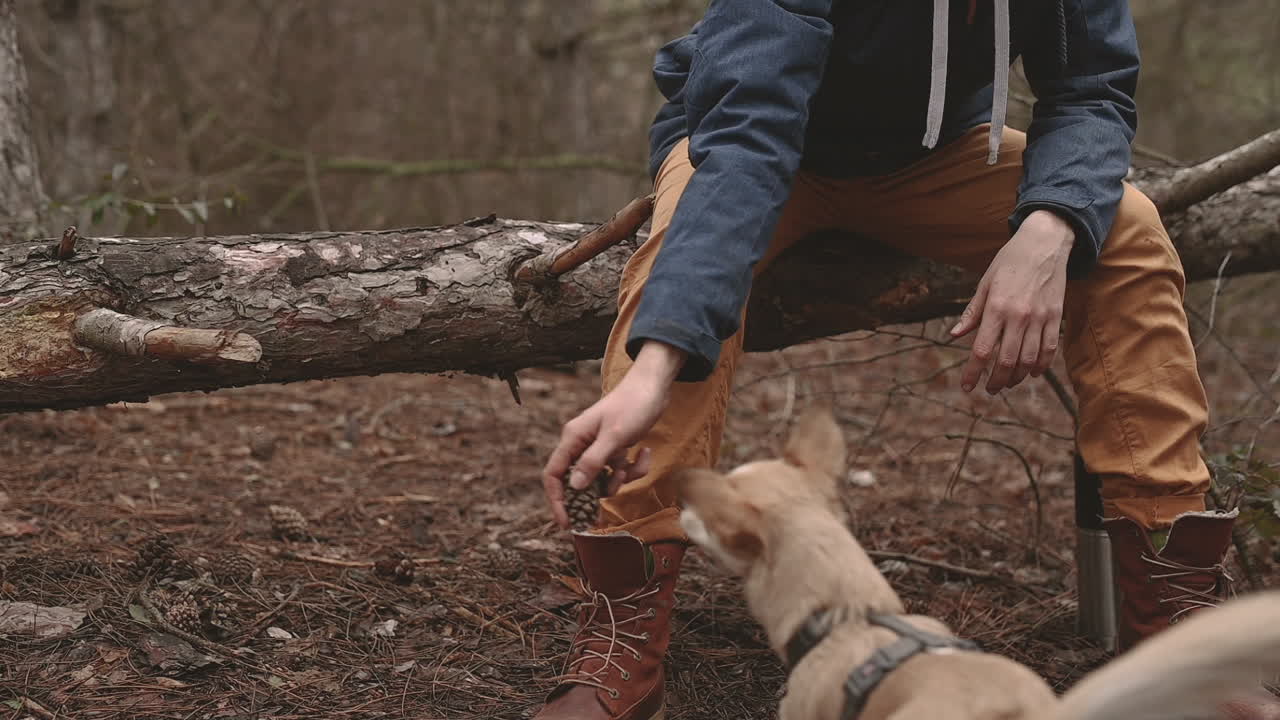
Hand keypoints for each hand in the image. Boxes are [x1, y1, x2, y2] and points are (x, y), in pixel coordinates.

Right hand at [541, 341, 686, 528]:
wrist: (655, 386)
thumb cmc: (633, 405)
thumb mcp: (615, 436)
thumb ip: (593, 462)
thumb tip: (575, 487)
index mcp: (574, 438)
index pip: (554, 474)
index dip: (557, 500)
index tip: (567, 522)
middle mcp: (582, 444)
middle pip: (578, 481)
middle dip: (594, 494)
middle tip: (605, 509)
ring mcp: (599, 446)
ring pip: (603, 478)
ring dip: (621, 478)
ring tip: (634, 463)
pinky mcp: (616, 448)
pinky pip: (620, 469)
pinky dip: (634, 467)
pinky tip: (645, 453)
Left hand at [951, 210, 1074, 393]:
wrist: (1045, 243)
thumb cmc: (1010, 262)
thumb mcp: (985, 283)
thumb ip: (972, 313)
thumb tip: (954, 335)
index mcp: (996, 308)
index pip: (982, 350)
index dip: (973, 373)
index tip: (967, 387)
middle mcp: (1019, 316)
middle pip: (1007, 361)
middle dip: (996, 381)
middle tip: (989, 390)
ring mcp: (1040, 318)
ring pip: (1030, 360)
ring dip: (1017, 377)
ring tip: (1007, 383)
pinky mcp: (1056, 317)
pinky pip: (1049, 349)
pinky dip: (1041, 365)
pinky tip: (1032, 373)